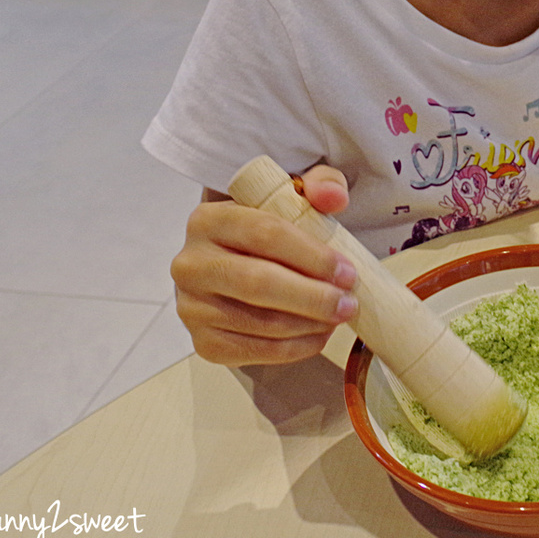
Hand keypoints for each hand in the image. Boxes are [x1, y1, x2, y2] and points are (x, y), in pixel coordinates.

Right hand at [170, 165, 359, 364]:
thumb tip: (334, 197)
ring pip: (258, 322)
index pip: (265, 234)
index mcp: (209, 218)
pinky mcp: (202, 342)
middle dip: (312, 297)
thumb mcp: (294, 197)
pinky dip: (293, 348)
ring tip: (339, 317)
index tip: (347, 271)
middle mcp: (190, 263)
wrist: (236, 265)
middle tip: (348, 303)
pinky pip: (252, 352)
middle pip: (258, 283)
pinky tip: (318, 335)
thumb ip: (319, 185)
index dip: (311, 255)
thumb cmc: (270, 230)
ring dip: (308, 325)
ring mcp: (191, 306)